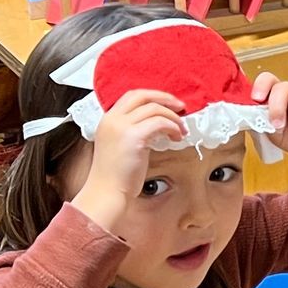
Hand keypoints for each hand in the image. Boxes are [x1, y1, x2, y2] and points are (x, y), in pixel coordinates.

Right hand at [73, 90, 185, 233]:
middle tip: (181, 107)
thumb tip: (157, 125)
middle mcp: (112, 119)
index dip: (153, 97)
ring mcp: (121, 127)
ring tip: (181, 130)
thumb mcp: (120, 146)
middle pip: (142, 95)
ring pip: (154, 108)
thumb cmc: (115, 176)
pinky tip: (177, 137)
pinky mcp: (134, 137)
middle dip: (165, 98)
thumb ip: (132, 132)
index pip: (132, 96)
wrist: (106, 192)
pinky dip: (172, 127)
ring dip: (173, 117)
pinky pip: (160, 122)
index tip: (168, 104)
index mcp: (108, 120)